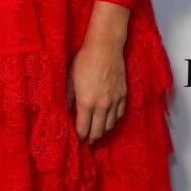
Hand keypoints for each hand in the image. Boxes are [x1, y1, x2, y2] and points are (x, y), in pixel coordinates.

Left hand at [67, 16, 128, 144]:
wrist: (105, 47)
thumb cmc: (84, 61)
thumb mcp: (70, 80)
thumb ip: (69, 99)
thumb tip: (66, 112)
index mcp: (86, 103)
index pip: (83, 129)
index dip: (79, 138)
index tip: (76, 141)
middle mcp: (102, 105)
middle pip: (98, 131)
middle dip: (92, 139)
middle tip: (87, 142)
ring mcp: (115, 100)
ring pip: (110, 125)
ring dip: (103, 131)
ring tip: (97, 133)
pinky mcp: (123, 94)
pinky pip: (120, 114)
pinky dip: (113, 120)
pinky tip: (108, 121)